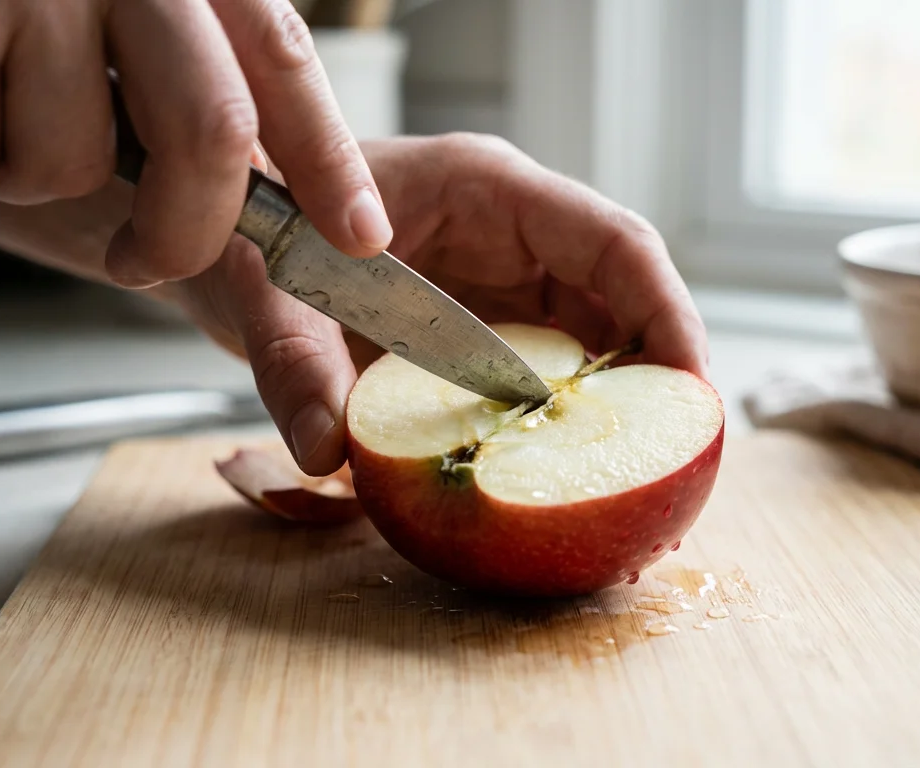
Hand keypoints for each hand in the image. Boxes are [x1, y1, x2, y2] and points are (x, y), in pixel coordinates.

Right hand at [0, 0, 391, 287]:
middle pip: (209, 134)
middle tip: (142, 261)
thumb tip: (251, 191)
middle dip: (183, 230)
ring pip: (75, 163)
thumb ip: (180, 75)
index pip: (282, 62)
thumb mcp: (105, 8)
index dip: (330, 160)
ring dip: (23, 164)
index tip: (360, 236)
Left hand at [173, 134, 709, 475]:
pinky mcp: (482, 336)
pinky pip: (543, 381)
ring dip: (612, 414)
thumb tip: (332, 453)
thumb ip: (296, 365)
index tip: (691, 389)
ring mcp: (501, 288)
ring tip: (628, 486)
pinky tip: (556, 479)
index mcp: (486, 193)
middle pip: (621, 304)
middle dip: (656, 382)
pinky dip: (554, 430)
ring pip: (592, 347)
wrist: (229, 233)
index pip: (613, 243)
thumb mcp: (266, 289)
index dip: (667, 312)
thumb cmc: (258, 227)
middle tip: (670, 465)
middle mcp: (512, 238)